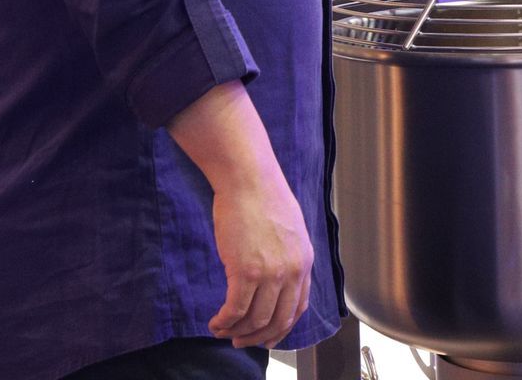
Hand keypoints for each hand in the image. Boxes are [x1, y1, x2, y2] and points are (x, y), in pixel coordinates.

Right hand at [208, 168, 313, 347]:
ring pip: (255, 319)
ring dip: (237, 332)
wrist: (249, 180)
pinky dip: (224, 321)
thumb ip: (287, 257)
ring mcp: (271, 273)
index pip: (298, 308)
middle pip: (277, 320)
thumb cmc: (264, 198)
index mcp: (305, 261)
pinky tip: (216, 321)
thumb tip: (275, 278)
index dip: (281, 328)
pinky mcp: (246, 271)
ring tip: (222, 331)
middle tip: (241, 341)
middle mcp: (293, 271)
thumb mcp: (290, 230)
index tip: (267, 336)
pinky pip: (235, 310)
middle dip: (257, 337)